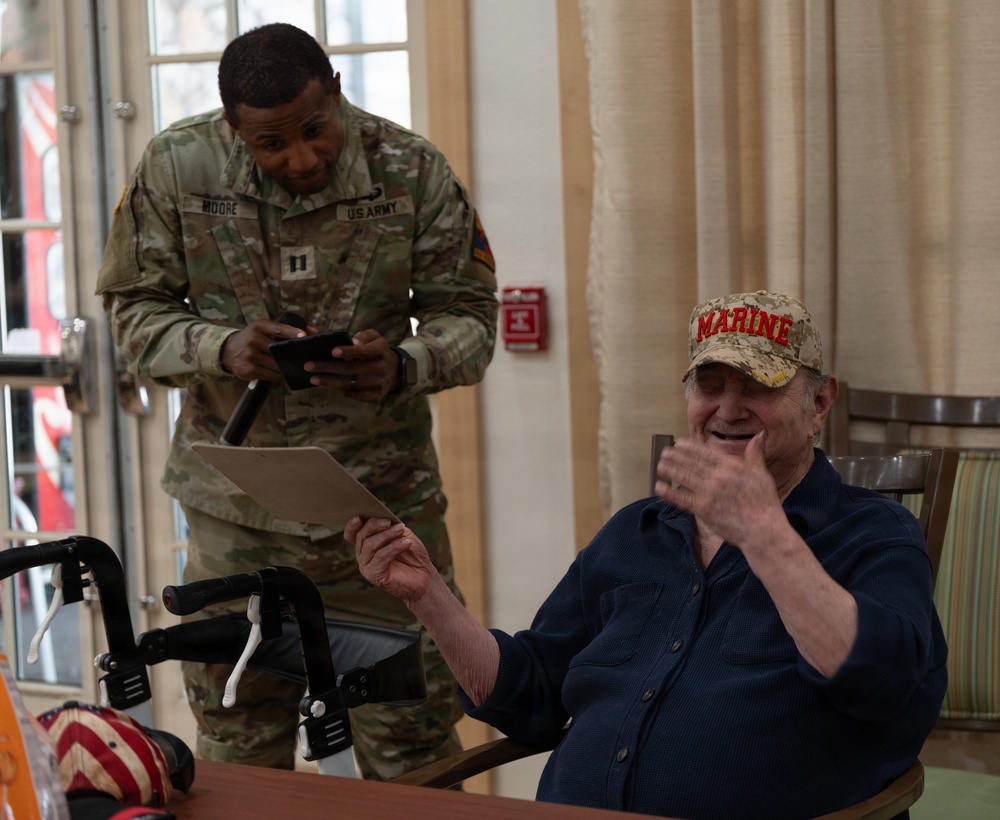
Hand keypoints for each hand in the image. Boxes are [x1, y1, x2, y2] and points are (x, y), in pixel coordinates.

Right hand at [220, 318, 307, 381]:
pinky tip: (284, 375)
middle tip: (306, 359)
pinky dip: (279, 377)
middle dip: (292, 355)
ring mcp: (250, 356)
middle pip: (278, 350)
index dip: (291, 332)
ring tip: (297, 368)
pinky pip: (271, 376)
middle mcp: (253, 340)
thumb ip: (289, 329)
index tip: (303, 336)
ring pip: (276, 365)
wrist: (229, 350)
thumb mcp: (266, 328)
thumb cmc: (255, 338)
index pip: (277, 329)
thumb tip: (314, 331)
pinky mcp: (248, 370)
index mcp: (259, 327)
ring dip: (287, 368)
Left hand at [303, 329, 398, 401]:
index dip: (349, 352)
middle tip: (308, 366)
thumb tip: (352, 341)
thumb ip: (364, 335)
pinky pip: (355, 395)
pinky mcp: (376, 396)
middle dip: (328, 368)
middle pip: (351, 370)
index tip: (333, 351)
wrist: (394, 370)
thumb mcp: (375, 337)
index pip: (364, 351)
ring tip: (313, 378)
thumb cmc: (377, 350)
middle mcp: (381, 368)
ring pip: (350, 384)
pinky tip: (330, 385)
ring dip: (329, 382)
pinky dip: (342, 390)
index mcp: (380, 350)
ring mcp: (379, 383)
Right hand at [346, 516, 435, 604]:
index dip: (351, 526)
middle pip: (361, 537)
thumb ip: (390, 526)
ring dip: (387, 535)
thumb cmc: (412, 554)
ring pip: (370, 545)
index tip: (359, 517)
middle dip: (374, 526)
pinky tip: (407, 543)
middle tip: (389, 522)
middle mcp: (363, 556)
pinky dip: (394, 547)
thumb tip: (383, 518)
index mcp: (366, 545)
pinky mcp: (375, 576)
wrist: (424, 576)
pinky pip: (381, 557)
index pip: (351, 534)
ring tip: (401, 530)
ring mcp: (367, 567)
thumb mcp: (402, 534)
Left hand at [654, 433, 785, 550]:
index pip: (705, 452)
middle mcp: (718, 477)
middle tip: (665, 452)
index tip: (679, 444)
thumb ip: (755, 454)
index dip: (689, 447)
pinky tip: (660, 487)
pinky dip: (669, 493)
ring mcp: (709, 493)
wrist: (763, 530)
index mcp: (732, 466)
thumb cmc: (765, 503)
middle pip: (691, 463)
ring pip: (684, 478)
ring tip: (660, 465)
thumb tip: (759, 435)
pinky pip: (682, 499)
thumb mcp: (762, 474)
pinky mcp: (703, 510)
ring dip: (670, 470)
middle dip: (675, 457)